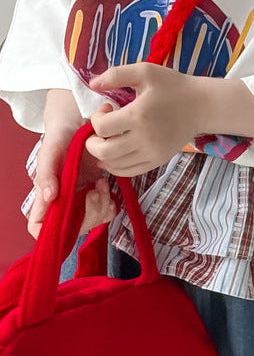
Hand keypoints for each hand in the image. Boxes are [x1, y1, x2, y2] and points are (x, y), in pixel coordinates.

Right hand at [28, 90, 115, 238]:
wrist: (83, 122)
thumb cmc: (61, 136)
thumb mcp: (51, 150)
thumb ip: (47, 173)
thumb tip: (50, 197)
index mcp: (47, 195)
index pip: (39, 227)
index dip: (49, 232)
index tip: (69, 220)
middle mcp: (63, 200)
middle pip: (72, 228)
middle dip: (88, 214)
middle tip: (96, 191)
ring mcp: (81, 198)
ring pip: (92, 220)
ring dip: (101, 207)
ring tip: (103, 184)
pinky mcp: (97, 191)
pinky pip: (106, 210)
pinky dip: (111, 205)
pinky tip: (111, 190)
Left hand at [86, 63, 199, 175]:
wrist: (202, 105)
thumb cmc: (173, 86)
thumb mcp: (145, 71)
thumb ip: (116, 75)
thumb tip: (92, 84)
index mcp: (138, 115)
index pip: (101, 127)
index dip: (96, 117)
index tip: (108, 107)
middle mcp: (144, 138)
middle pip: (103, 152)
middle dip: (92, 142)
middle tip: (101, 129)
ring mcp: (152, 152)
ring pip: (114, 164)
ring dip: (103, 154)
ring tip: (109, 139)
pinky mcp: (158, 160)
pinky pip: (128, 171)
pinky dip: (116, 165)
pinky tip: (117, 152)